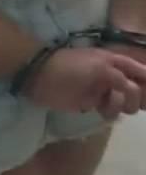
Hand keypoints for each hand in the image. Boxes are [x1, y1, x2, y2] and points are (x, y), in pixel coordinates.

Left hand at [25, 47, 145, 117]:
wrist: (38, 76)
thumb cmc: (69, 68)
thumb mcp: (99, 68)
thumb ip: (121, 78)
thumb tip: (134, 89)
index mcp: (113, 62)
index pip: (139, 70)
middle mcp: (111, 75)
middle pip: (135, 87)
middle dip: (138, 97)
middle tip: (133, 104)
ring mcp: (100, 89)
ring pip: (124, 101)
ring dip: (122, 105)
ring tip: (109, 105)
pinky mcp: (89, 102)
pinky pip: (109, 110)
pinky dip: (110, 112)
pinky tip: (102, 112)